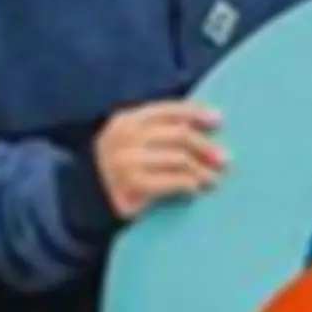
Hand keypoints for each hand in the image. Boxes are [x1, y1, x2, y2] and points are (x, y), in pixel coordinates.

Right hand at [96, 101, 225, 220]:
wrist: (87, 201)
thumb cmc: (121, 169)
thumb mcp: (134, 142)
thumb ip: (160, 131)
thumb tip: (208, 128)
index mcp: (128, 119)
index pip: (169, 109)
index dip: (196, 113)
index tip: (219, 120)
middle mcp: (125, 136)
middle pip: (179, 135)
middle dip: (206, 147)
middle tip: (225, 161)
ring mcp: (127, 160)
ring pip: (179, 158)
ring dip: (202, 170)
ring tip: (213, 179)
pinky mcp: (131, 184)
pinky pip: (172, 180)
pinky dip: (189, 184)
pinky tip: (195, 190)